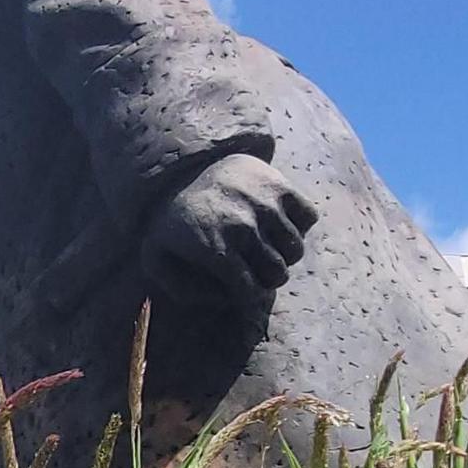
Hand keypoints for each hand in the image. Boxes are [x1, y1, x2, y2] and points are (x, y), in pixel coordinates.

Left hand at [140, 154, 317, 305]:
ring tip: (266, 246)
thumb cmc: (175, 220)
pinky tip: (278, 222)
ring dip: (284, 255)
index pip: (251, 290)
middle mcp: (243, 227)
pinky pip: (308, 218)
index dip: (250, 296)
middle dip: (268, 279)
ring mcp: (265, 205)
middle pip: (278, 273)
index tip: (244, 289)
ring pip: (295, 250)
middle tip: (256, 269)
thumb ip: (182, 289)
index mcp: (214, 249)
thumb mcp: (158, 258)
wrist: (188, 166)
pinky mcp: (280, 185)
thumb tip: (223, 301)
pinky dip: (299, 225)